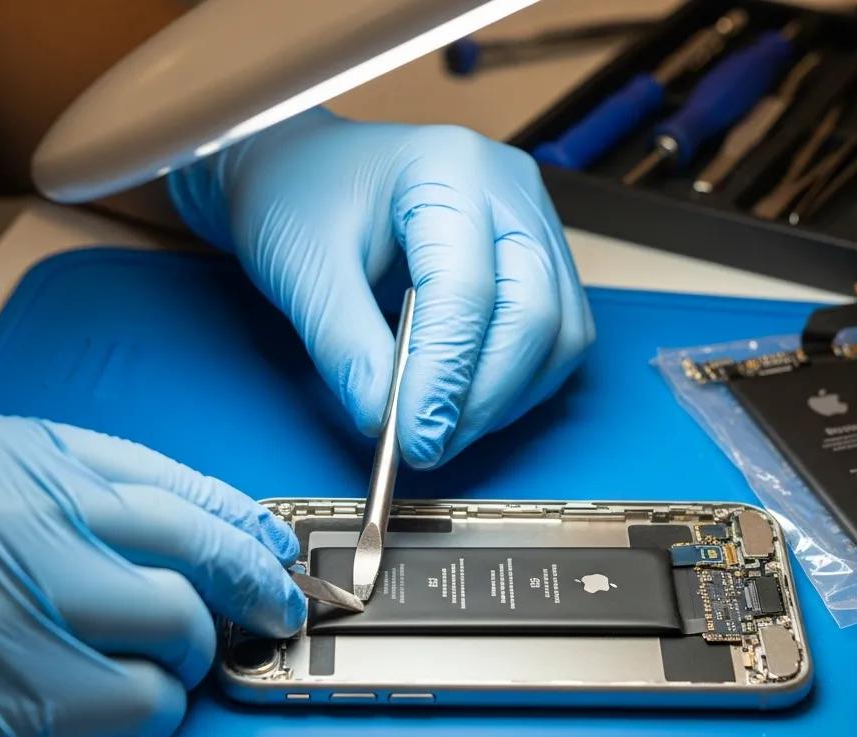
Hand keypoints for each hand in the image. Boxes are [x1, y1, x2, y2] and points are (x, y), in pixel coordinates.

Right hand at [0, 411, 302, 736]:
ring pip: (178, 621)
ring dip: (187, 651)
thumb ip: (43, 492)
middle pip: (187, 537)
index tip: (267, 534)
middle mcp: (6, 512)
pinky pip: (142, 699)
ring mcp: (12, 602)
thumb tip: (172, 529)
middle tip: (273, 601)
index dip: (229, 507)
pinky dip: (149, 707)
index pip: (153, 470)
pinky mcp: (15, 698)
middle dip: (251, 575)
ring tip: (161, 663)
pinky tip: (119, 706)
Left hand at [169, 108, 594, 467]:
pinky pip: (556, 335)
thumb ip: (344, 345)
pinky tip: (463, 402)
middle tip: (427, 447)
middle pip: (535, 312)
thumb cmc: (297, 198)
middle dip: (484, 396)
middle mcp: (509, 189)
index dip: (443, 377)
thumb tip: (384, 421)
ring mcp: (532, 221)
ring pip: (560, 332)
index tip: (412, 439)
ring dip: (506, 397)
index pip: (467, 291)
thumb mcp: (302, 268)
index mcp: (449, 170)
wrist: (299, 172)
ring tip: (440, 429)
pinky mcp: (537, 257)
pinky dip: (516, 383)